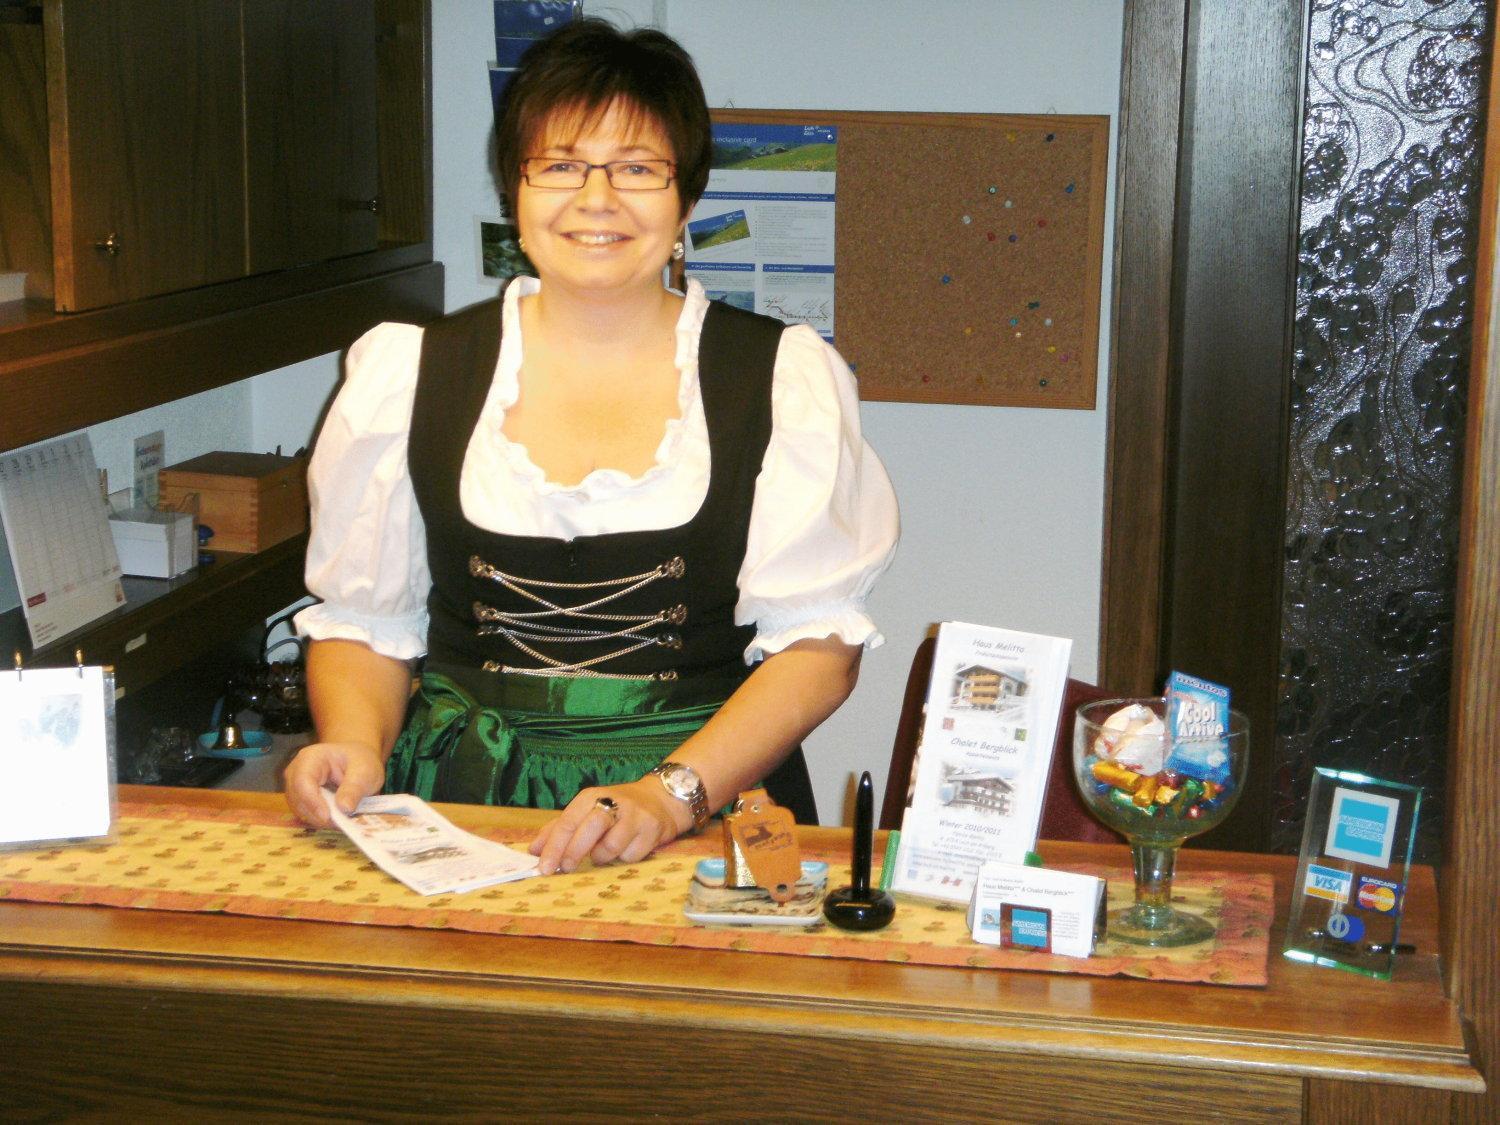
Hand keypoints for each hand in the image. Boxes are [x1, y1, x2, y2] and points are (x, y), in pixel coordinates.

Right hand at [283, 741, 386, 827]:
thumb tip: (344, 808)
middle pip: (297, 798)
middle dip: (317, 814)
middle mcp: (297, 771)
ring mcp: (296, 785)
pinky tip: (336, 820)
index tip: (327, 817)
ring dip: (319, 819)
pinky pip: (305, 813)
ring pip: (299, 809)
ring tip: (341, 822)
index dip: (312, 801)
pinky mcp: (300, 799)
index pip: (303, 781)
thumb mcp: (365, 771)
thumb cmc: (360, 760)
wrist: (357, 759)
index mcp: (311, 757)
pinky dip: (320, 819)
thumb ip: (354, 788)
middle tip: (340, 823)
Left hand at [528, 777, 691, 874]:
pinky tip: (625, 849)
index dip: (554, 847)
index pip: (568, 821)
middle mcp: (613, 802)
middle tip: (566, 868)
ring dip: (601, 857)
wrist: (660, 800)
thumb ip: (559, 829)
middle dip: (574, 852)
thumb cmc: (615, 809)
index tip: (543, 868)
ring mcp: (635, 816)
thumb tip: (533, 851)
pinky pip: (631, 856)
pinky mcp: (652, 830)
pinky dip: (623, 859)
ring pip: (611, 846)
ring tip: (603, 853)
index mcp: (590, 797)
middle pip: (589, 829)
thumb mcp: (585, 811)